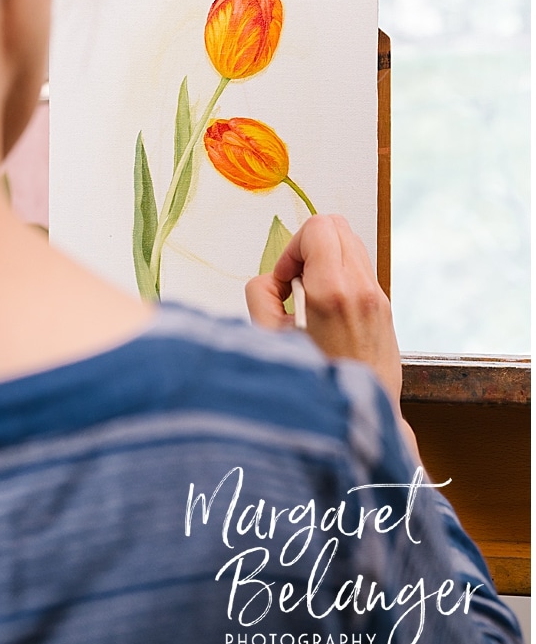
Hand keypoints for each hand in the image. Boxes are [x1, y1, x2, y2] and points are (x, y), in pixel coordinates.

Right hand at [244, 214, 401, 404]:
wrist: (363, 417)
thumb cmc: (315, 383)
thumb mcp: (270, 340)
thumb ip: (259, 295)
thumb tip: (270, 281)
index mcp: (334, 292)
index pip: (317, 227)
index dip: (291, 248)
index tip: (283, 281)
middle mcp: (362, 288)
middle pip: (336, 226)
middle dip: (307, 247)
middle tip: (294, 282)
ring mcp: (378, 297)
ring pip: (349, 244)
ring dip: (323, 260)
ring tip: (309, 297)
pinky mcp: (385, 307)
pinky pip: (359, 268)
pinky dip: (338, 275)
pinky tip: (325, 310)